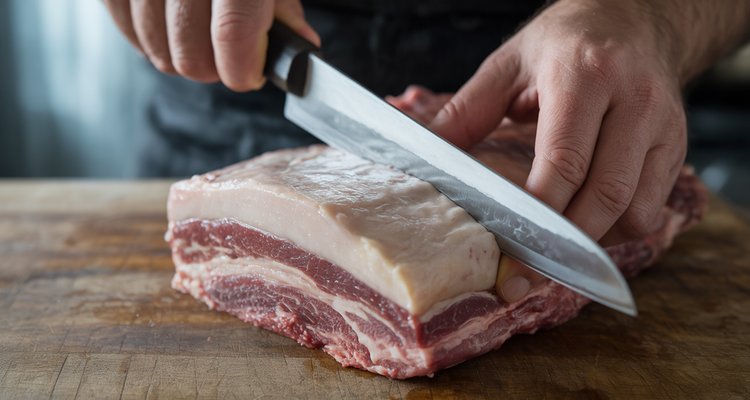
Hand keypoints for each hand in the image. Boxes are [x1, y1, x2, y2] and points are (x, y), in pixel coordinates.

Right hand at [104, 0, 319, 90]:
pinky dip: (152, 41)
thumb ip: (282, 4)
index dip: (243, 69)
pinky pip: (128, 31)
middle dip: (214, 68)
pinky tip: (171, 27)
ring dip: (184, 58)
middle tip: (228, 56)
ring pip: (158, 51)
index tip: (250, 75)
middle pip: (191, 53)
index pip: (233, 32)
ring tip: (201, 37)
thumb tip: (299, 44)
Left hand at [430, 0, 687, 301]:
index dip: (538, 212)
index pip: (565, 160)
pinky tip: (586, 220)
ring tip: (555, 243)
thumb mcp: (508, 64)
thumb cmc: (565, 42)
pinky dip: (617, 228)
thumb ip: (465, 110)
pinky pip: (651, 207)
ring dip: (592, 240)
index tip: (510, 246)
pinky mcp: (677, 147)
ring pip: (635, 210)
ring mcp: (663, 126)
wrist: (635, 19)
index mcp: (583, 75)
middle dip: (563, 243)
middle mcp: (633, 101)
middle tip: (525, 272)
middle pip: (604, 195)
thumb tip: (424, 151)